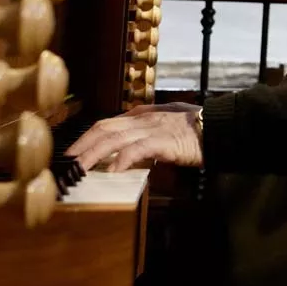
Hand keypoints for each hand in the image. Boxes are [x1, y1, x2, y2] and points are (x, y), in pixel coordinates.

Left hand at [66, 103, 204, 171]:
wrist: (220, 125)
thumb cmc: (196, 128)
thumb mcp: (166, 125)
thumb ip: (147, 131)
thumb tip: (130, 148)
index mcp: (142, 115)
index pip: (106, 124)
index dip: (86, 138)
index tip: (73, 153)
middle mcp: (143, 119)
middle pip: (104, 128)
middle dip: (82, 145)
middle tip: (67, 163)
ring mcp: (153, 128)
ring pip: (115, 138)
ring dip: (94, 154)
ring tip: (80, 168)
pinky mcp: (165, 140)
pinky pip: (139, 148)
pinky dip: (123, 158)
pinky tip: (113, 169)